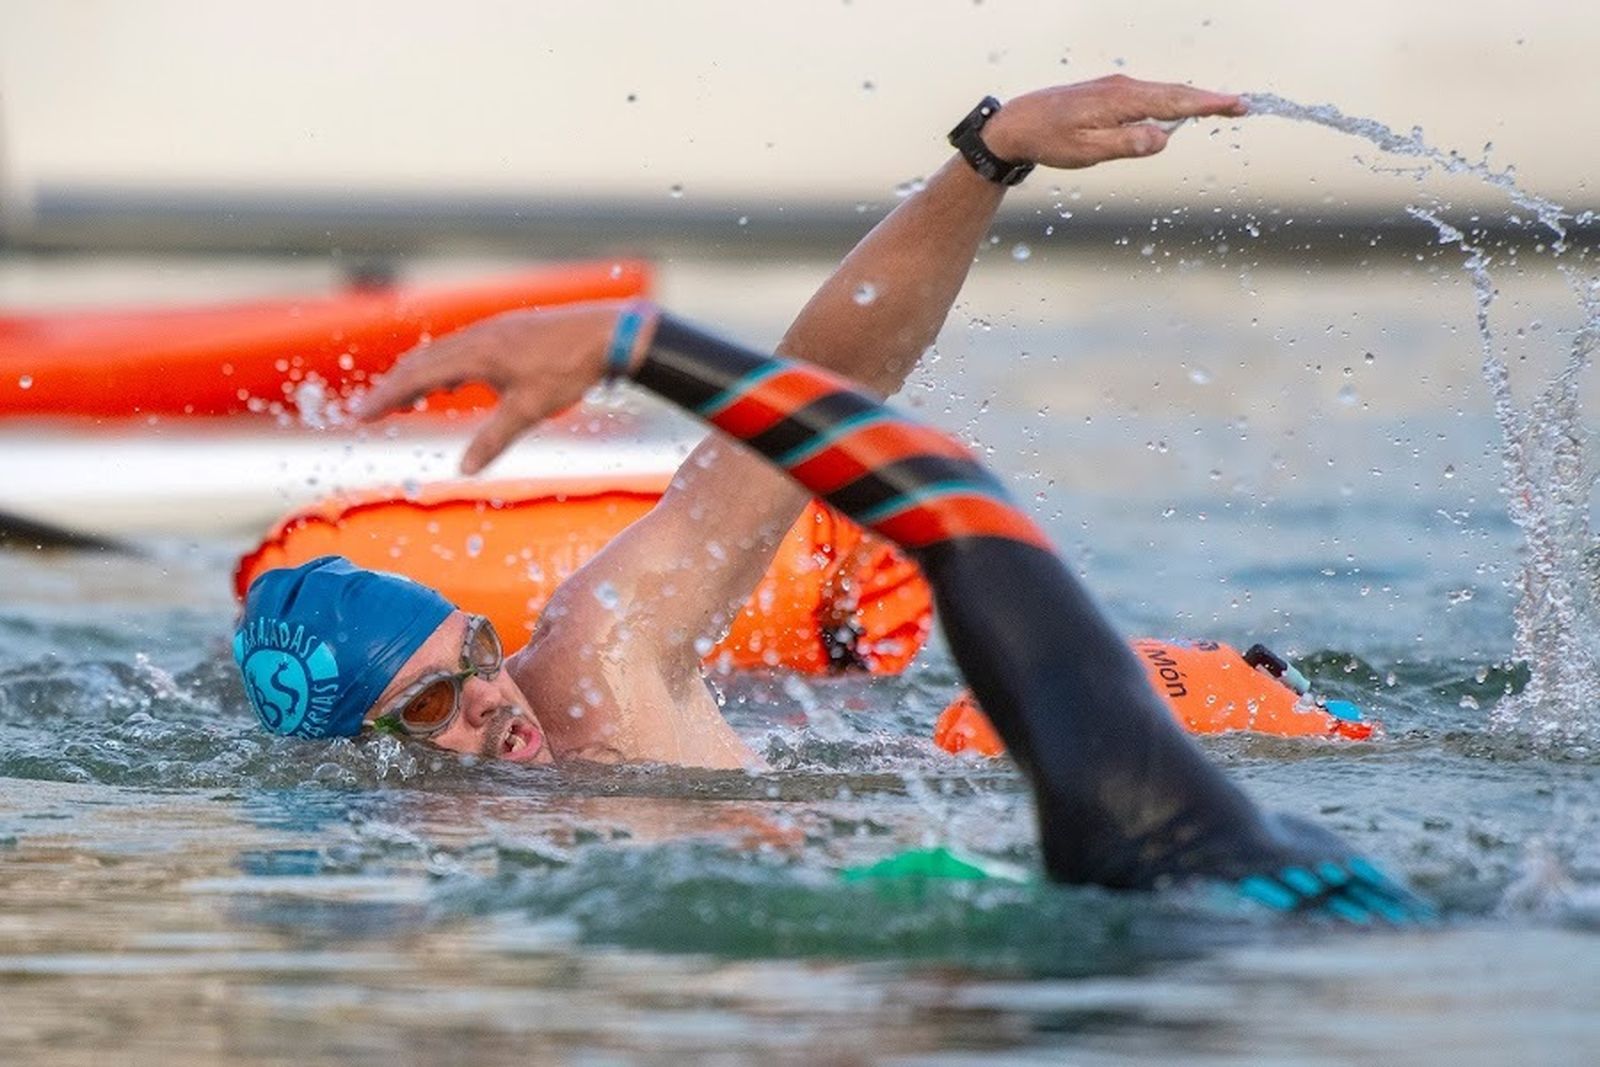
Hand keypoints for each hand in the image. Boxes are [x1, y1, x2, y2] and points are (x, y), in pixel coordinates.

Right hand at [355, 300, 650, 474]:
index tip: (359, 416)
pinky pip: (462, 348)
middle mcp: (476, 335)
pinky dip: (444, 367)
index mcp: (474, 354)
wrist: (607, 333)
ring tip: (402, 402)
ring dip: (418, 377)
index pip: (416, 376)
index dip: (385, 397)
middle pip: (421, 361)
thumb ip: (493, 441)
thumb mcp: (529, 411)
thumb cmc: (569, 370)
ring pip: (441, 353)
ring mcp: (492, 329)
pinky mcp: (507, 330)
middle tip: (369, 413)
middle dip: (392, 388)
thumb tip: (464, 472)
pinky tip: (452, 382)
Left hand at [981, 74, 1245, 168]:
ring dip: (1190, 102)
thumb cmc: (1049, 139)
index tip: (1238, 105)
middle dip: (1209, 100)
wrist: (1018, 123)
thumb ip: (1126, 145)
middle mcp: (1124, 88)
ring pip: (1162, 95)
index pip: (1176, 101)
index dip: (1210, 104)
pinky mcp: (1110, 94)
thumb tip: (1163, 138)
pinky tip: (1174, 114)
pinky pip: (1148, 96)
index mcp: (1122, 101)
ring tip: (1218, 109)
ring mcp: (1117, 88)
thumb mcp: (1087, 150)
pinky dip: (1168, 102)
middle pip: (1176, 93)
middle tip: (1241, 106)